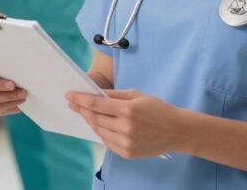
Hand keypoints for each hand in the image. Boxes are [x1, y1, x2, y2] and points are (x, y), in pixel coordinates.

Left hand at [66, 89, 181, 158]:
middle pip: (95, 118)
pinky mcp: (127, 153)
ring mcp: (126, 142)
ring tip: (84, 112)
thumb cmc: (157, 109)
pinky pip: (107, 141)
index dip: (80, 99)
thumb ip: (114, 95)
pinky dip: (100, 132)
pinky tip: (97, 124)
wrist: (177, 131)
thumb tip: (94, 94)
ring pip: (99, 131)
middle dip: (81, 110)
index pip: (96, 104)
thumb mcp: (137, 95)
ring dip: (89, 121)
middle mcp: (125, 128)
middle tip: (73, 103)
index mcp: (128, 110)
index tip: (69, 95)